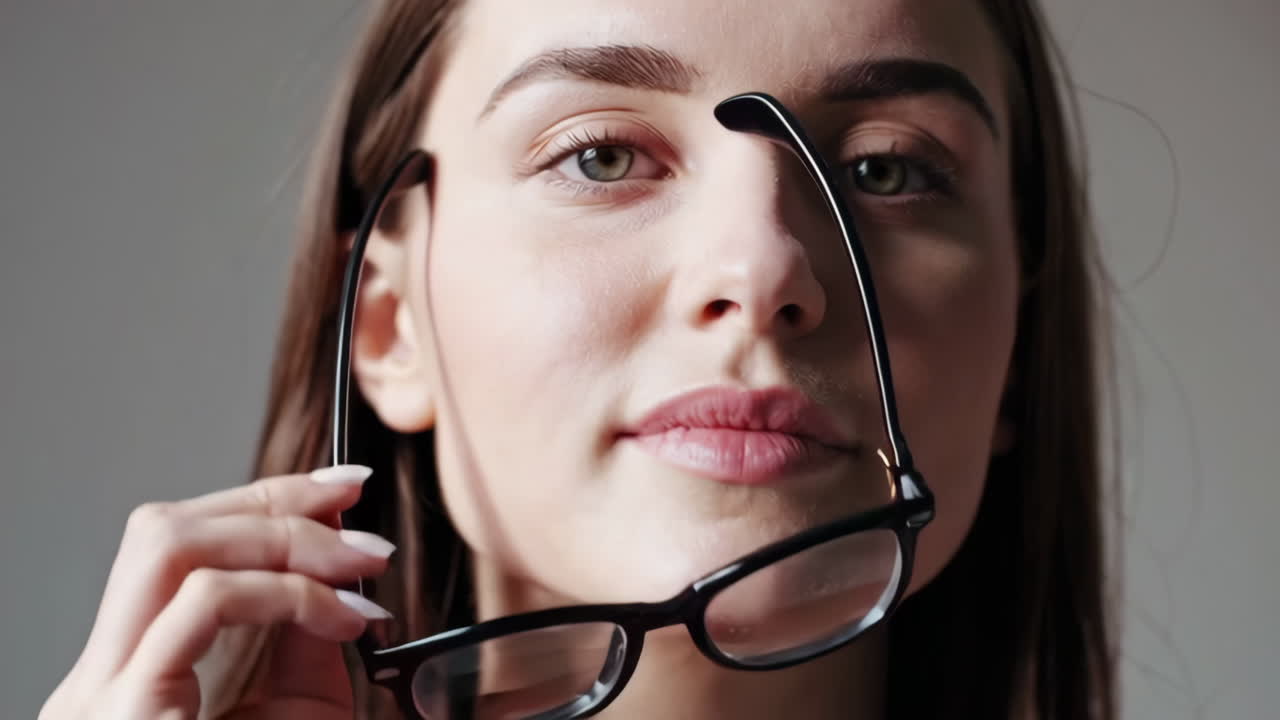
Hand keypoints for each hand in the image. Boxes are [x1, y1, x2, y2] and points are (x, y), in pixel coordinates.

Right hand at [40, 465, 393, 719]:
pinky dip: (286, 591)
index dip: (262, 499)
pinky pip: (201, 609)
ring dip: (282, 536)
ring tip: (359, 562)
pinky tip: (344, 616)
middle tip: (356, 499)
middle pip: (165, 530)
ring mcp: (102, 697)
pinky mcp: (124, 714)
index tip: (341, 486)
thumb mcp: (294, 717)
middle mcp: (102, 678)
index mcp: (133, 677)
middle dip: (271, 496)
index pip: (178, 547)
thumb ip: (302, 641)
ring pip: (169, 548)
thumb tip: (336, 565)